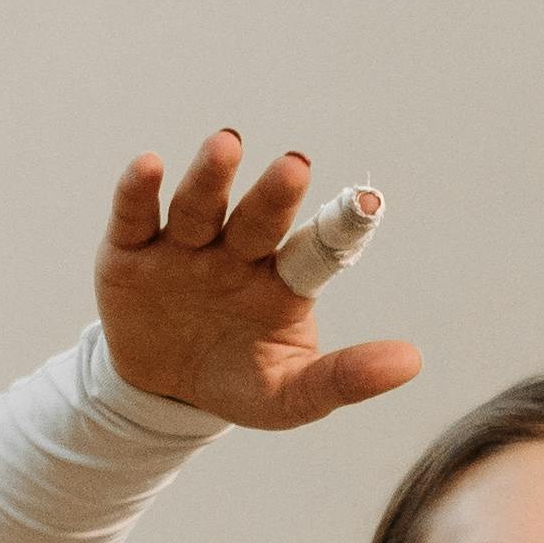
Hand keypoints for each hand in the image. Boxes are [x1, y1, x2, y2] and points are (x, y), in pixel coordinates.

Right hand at [98, 130, 422, 429]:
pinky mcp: (130, 251)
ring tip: (227, 145)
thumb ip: (345, 377)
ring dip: (212, 177)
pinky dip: (138, 190)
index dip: (342, 227)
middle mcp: (237, 252)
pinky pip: (134, 215)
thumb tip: (413, 361)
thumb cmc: (238, 383)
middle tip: (294, 167)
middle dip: (274, 194)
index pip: (317, 250)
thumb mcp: (290, 396)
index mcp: (283, 281)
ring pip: (200, 206)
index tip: (370, 204)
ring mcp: (184, 247)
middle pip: (259, 219)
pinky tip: (147, 164)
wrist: (162, 394)